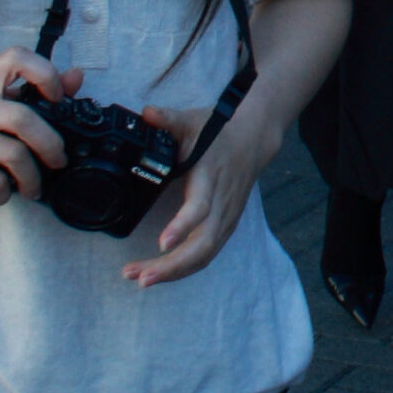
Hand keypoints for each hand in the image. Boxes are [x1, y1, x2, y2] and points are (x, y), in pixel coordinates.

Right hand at [0, 50, 78, 204]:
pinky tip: (1, 192)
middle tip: (58, 161)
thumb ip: (34, 90)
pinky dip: (5, 192)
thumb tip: (77, 77)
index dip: (46, 73)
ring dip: (32, 177)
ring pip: (13, 154)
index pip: (17, 58)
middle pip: (23, 119)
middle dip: (50, 145)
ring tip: (33, 186)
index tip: (59, 99)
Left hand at [127, 83, 281, 286]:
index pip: (200, 208)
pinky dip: (184, 269)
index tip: (162, 242)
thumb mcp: (193, 120)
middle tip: (139, 276)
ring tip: (141, 279)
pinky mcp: (225, 227)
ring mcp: (226, 218)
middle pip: (201, 245)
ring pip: (203, 255)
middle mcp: (222, 203)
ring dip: (173, 272)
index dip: (182, 226)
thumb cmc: (219, 131)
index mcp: (211, 177)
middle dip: (170, 266)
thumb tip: (146, 114)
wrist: (254, 139)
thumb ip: (169, 119)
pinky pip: (206, 255)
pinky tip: (160, 275)